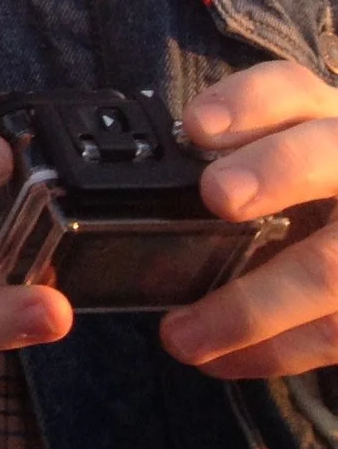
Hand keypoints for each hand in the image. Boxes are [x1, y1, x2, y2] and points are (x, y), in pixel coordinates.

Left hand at [160, 60, 337, 378]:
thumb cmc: (301, 192)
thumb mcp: (272, 160)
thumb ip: (221, 164)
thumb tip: (132, 188)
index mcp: (321, 121)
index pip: (291, 88)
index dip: (247, 102)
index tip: (194, 127)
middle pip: (327, 156)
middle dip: (275, 172)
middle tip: (218, 196)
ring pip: (330, 267)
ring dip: (254, 306)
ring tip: (182, 335)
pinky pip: (336, 332)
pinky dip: (275, 352)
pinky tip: (223, 360)